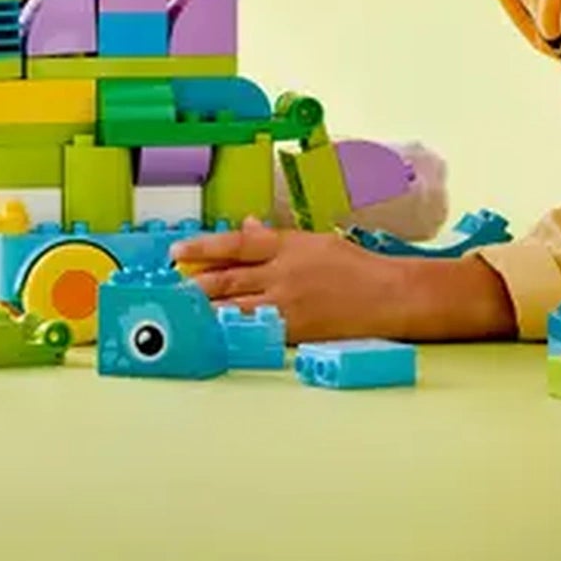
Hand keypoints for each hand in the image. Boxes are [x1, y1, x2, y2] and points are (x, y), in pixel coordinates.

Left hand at [171, 220, 514, 342]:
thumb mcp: (315, 241)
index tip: (177, 251)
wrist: (391, 296)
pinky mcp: (297, 330)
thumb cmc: (356, 266)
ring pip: (237, 306)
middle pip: (229, 278)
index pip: (237, 243)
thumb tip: (245, 227)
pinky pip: (257, 330)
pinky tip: (214, 333)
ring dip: (206, 310)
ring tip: (180, 312)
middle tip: (169, 288)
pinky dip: (234, 331)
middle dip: (195, 283)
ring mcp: (289, 303)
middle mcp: (284, 273)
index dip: (204, 246)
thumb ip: (275, 239)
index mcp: (288, 245)